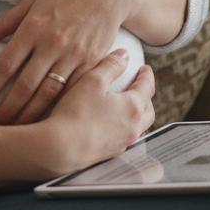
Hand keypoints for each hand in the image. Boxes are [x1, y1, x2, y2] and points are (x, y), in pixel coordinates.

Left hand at [0, 0, 130, 124]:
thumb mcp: (32, 1)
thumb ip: (4, 23)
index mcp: (33, 27)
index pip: (6, 64)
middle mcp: (53, 43)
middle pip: (25, 85)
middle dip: (7, 109)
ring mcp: (74, 55)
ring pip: (49, 93)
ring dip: (30, 115)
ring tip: (16, 130)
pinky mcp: (91, 63)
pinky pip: (72, 91)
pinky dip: (59, 108)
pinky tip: (48, 120)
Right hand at [38, 49, 155, 175]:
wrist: (60, 148)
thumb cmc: (76, 113)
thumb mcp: (92, 80)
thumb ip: (110, 65)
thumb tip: (124, 55)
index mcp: (133, 107)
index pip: (147, 87)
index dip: (146, 75)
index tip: (145, 68)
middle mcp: (133, 127)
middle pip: (148, 110)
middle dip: (146, 97)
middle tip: (140, 87)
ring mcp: (123, 143)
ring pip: (139, 126)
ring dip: (138, 114)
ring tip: (128, 106)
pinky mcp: (111, 153)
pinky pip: (126, 137)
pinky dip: (125, 127)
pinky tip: (112, 124)